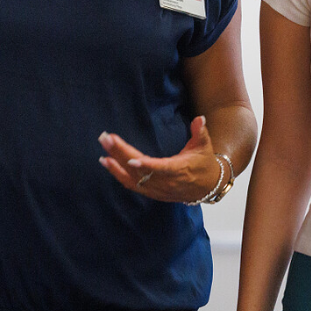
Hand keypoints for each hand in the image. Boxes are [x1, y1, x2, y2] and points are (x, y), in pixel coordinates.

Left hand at [99, 116, 222, 202]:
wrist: (207, 187)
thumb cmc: (204, 163)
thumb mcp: (204, 146)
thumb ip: (200, 132)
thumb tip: (200, 118)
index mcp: (179, 170)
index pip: (161, 168)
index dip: (146, 165)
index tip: (131, 159)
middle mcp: (166, 182)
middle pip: (140, 171)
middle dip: (121, 154)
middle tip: (106, 138)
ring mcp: (157, 189)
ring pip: (133, 179)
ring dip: (115, 165)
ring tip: (102, 150)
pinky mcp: (152, 193)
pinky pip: (132, 185)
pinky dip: (118, 175)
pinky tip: (106, 163)